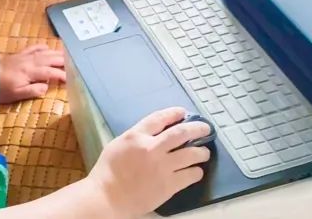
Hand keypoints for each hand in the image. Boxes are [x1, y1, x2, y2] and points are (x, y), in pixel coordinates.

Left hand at [0, 44, 66, 103]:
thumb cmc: (1, 89)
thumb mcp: (16, 95)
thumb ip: (32, 90)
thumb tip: (47, 87)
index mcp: (31, 72)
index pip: (51, 72)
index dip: (62, 75)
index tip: (71, 79)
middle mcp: (31, 61)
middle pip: (51, 59)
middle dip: (64, 61)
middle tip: (75, 64)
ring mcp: (26, 56)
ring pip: (45, 52)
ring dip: (57, 54)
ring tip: (67, 56)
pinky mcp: (20, 53)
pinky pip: (35, 47)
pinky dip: (43, 47)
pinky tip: (48, 48)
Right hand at [87, 108, 211, 218]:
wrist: (106, 199)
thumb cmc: (107, 172)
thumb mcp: (118, 144)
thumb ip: (137, 136)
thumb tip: (155, 131)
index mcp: (137, 136)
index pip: (160, 118)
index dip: (174, 113)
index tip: (183, 112)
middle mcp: (152, 148)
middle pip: (181, 133)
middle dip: (197, 128)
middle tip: (206, 128)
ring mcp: (161, 167)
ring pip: (189, 154)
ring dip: (201, 152)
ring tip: (205, 153)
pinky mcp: (167, 186)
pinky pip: (188, 176)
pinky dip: (195, 172)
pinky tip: (198, 172)